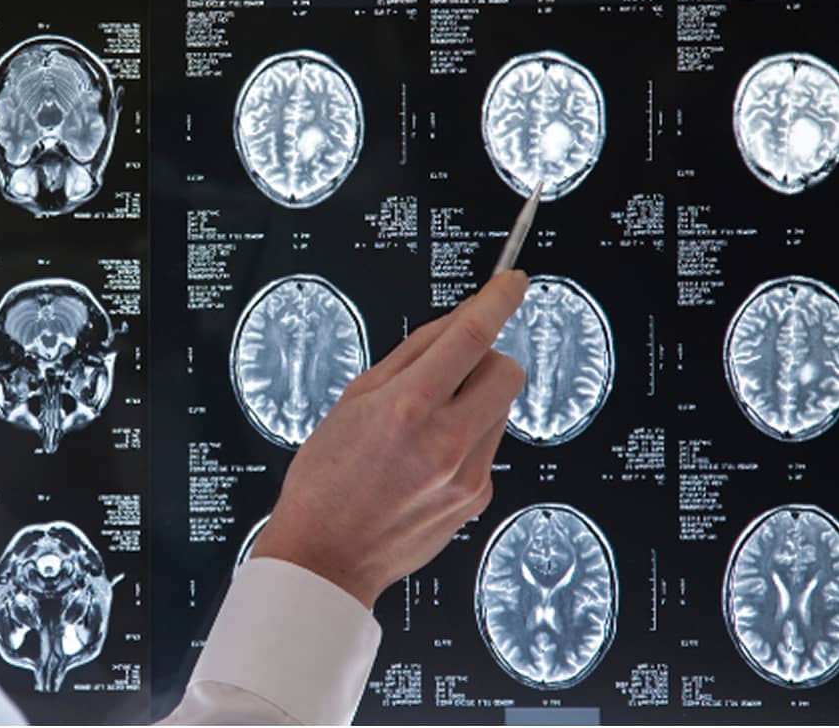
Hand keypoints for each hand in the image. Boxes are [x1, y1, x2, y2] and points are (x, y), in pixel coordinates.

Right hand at [249, 270, 528, 607]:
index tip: (512, 282)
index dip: (498, 300)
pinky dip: (466, 438)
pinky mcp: (477, 498)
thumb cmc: (326, 479)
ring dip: (475, 401)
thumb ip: (409, 357)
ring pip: (500, 409)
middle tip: (451, 370)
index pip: (471, 336)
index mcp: (407, 408)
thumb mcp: (352, 401)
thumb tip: (454, 325)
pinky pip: (488, 446)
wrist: (326, 555)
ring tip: (425, 425)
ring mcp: (467, 475)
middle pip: (507, 370)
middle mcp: (446, 442)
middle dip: (486, 358)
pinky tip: (426, 458)